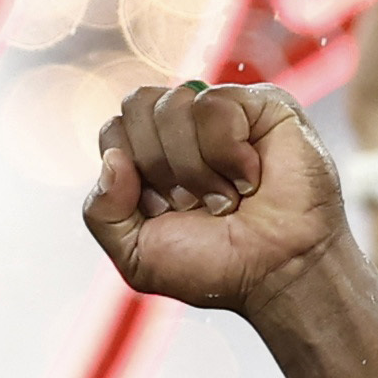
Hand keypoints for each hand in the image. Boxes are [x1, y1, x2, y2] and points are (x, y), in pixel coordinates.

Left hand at [84, 79, 346, 315]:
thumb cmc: (214, 265)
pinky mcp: (261, 104)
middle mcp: (183, 126)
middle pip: (137, 106)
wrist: (276, 274)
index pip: (114, 130)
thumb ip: (101, 211)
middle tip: (194, 203)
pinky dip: (227, 153)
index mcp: (149, 153)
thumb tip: (113, 158)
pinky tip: (251, 178)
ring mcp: (222, 111)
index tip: (165, 211)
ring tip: (226, 198)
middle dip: (160, 167)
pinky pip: (214, 104)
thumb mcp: (136, 254)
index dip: (132, 175)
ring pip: (174, 104)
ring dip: (196, 168)